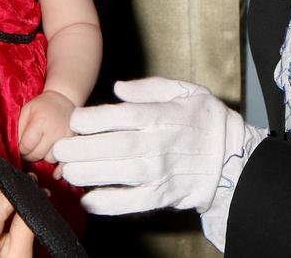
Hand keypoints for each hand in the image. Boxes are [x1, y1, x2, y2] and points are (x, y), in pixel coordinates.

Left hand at [18, 89, 74, 162]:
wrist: (63, 100)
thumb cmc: (41, 106)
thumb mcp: (26, 111)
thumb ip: (19, 129)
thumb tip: (15, 148)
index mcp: (41, 121)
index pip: (26, 146)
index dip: (20, 149)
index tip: (21, 146)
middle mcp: (55, 131)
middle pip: (38, 154)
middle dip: (30, 155)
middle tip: (29, 149)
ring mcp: (66, 138)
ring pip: (51, 159)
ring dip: (44, 156)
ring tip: (43, 147)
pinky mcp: (74, 143)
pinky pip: (65, 162)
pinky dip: (60, 169)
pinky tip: (56, 173)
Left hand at [54, 77, 252, 215]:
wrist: (232, 159)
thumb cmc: (206, 120)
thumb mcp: (185, 91)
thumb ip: (150, 87)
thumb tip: (119, 88)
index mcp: (161, 116)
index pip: (120, 115)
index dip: (91, 118)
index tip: (74, 120)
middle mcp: (158, 144)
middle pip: (112, 146)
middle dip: (80, 148)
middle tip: (59, 148)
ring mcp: (159, 172)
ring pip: (117, 173)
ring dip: (87, 173)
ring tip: (67, 170)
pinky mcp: (161, 195)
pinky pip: (129, 202)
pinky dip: (107, 203)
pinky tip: (88, 198)